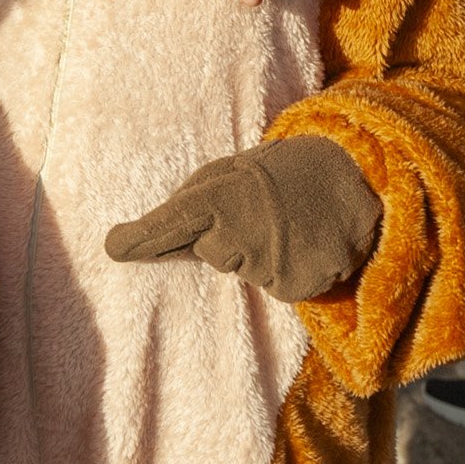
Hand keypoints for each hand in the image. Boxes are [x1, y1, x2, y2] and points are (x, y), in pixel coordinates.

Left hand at [104, 135, 380, 302]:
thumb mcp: (228, 174)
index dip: (144, 237)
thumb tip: (145, 241)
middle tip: (258, 213)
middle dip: (226, 239)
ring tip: (285, 225)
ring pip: (245, 273)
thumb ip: (192, 205)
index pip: (173, 221)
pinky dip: (286, 271)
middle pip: (210, 255)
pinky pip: (277, 289)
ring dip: (259, 255)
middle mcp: (242, 231)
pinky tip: (302, 244)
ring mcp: (272, 261)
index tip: (114, 247)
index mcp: (220, 196)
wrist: (350, 176)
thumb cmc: (275, 175)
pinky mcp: (301, 285)